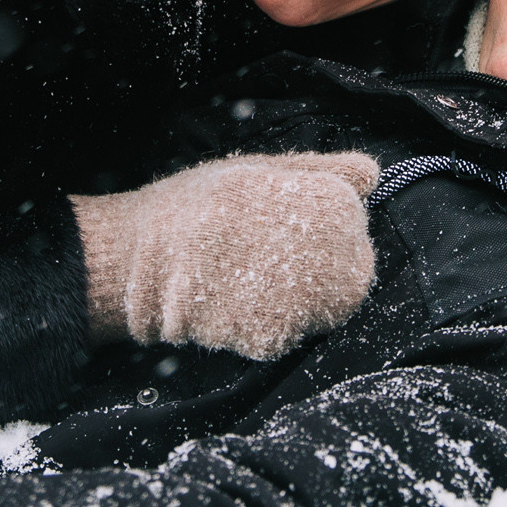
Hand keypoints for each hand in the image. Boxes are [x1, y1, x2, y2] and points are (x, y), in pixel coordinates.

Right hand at [71, 152, 380, 359]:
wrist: (133, 260)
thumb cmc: (193, 209)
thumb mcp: (255, 172)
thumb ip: (319, 172)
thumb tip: (373, 175)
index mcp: (311, 199)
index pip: (353, 222)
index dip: (328, 229)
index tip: (290, 228)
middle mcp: (313, 247)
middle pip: (351, 275)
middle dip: (321, 271)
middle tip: (268, 261)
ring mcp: (295, 295)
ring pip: (324, 309)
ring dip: (297, 299)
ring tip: (245, 279)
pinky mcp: (272, 335)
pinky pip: (291, 334)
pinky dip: (269, 323)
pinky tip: (235, 302)